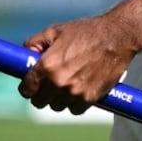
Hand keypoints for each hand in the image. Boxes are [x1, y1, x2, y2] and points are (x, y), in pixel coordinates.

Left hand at [18, 11, 141, 114]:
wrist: (117, 37)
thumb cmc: (86, 31)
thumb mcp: (55, 31)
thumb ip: (35, 43)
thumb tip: (25, 55)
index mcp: (47, 65)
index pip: (27, 89)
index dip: (27, 87)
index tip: (30, 85)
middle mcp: (58, 82)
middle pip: (39, 102)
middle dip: (41, 94)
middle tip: (47, 84)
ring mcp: (75, 93)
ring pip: (57, 107)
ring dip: (58, 98)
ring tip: (66, 83)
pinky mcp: (90, 98)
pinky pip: (74, 109)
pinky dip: (74, 103)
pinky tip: (78, 89)